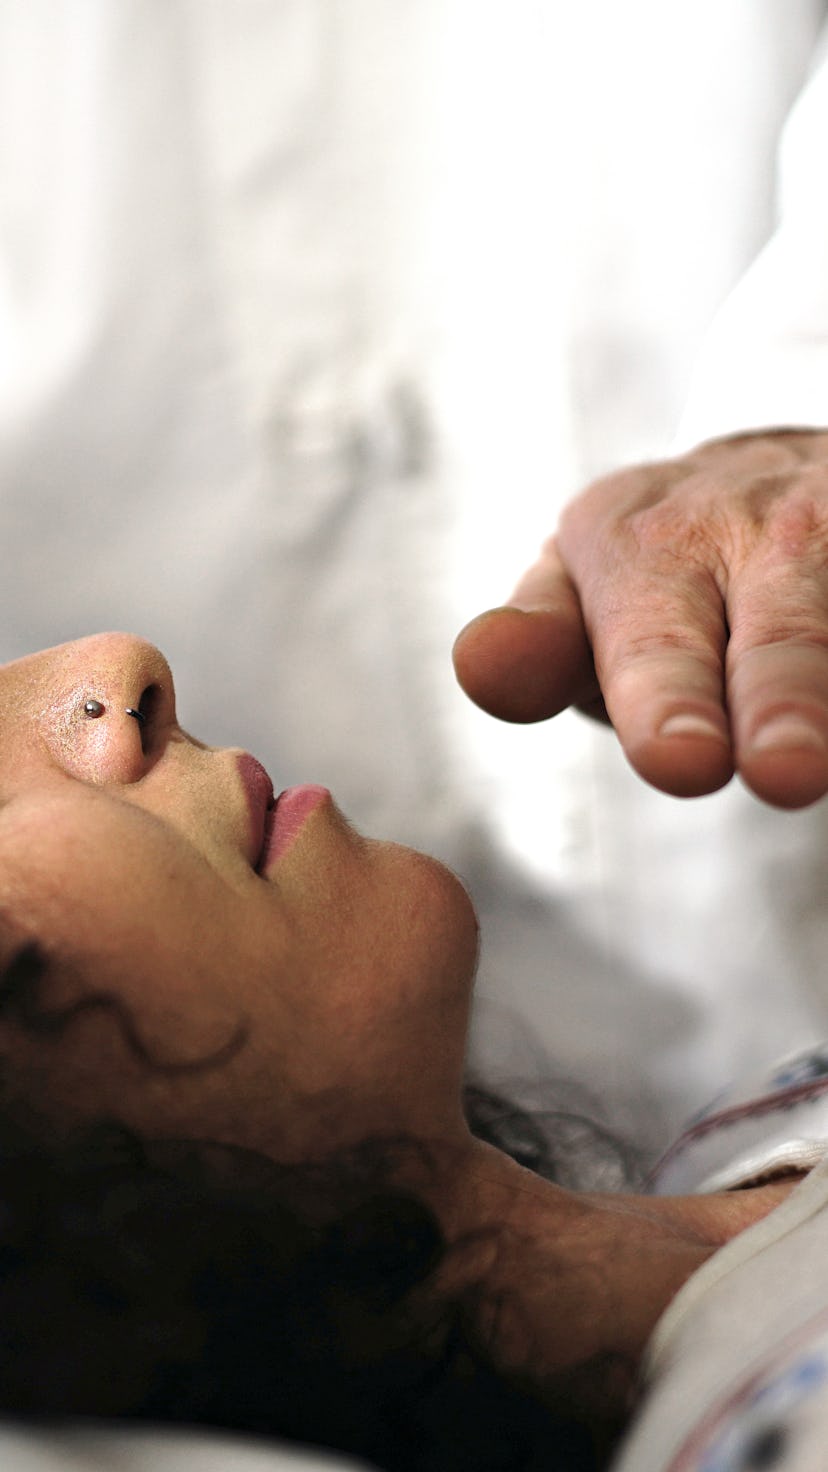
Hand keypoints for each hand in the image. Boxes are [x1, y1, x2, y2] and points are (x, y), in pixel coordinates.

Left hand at [453, 430, 827, 807]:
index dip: (666, 695)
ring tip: (812, 764)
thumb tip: (481, 668)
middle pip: (779, 630)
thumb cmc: (665, 574)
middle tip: (781, 772)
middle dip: (783, 696)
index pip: (652, 635)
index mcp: (642, 542)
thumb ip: (538, 645)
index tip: (680, 760)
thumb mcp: (586, 593)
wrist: (781, 468)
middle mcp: (758, 527)